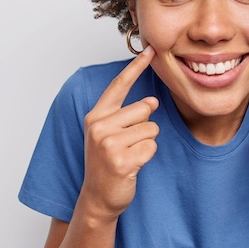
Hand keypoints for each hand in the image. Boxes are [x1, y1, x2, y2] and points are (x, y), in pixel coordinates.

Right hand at [81, 46, 158, 218]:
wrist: (98, 197)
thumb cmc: (108, 163)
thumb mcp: (111, 134)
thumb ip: (127, 115)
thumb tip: (153, 101)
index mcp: (96, 116)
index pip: (118, 85)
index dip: (135, 67)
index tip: (150, 50)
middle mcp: (99, 126)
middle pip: (144, 109)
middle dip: (145, 126)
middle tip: (128, 145)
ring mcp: (108, 143)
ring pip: (151, 129)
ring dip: (147, 143)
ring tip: (130, 155)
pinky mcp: (121, 160)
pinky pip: (152, 147)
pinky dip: (148, 157)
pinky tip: (133, 166)